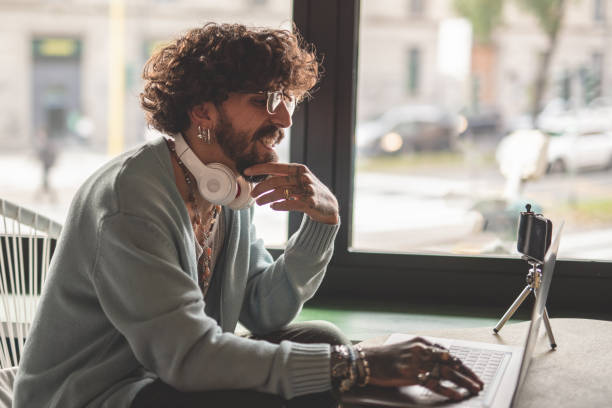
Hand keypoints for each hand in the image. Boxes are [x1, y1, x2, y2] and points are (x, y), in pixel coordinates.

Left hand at [245, 163, 338, 224]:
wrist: (329, 207)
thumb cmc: (309, 192)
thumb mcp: (299, 181)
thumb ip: (284, 179)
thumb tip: (263, 179)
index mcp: (298, 169)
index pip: (275, 167)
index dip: (260, 168)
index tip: (246, 171)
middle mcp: (303, 177)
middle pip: (276, 181)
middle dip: (261, 188)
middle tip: (253, 195)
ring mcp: (307, 190)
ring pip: (281, 193)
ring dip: (267, 198)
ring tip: (259, 203)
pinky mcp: (310, 202)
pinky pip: (291, 203)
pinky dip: (280, 205)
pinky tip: (273, 207)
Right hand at [364, 337, 483, 400]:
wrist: (368, 360)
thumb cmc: (386, 356)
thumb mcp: (408, 347)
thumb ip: (424, 351)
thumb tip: (441, 358)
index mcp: (422, 342)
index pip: (448, 354)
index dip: (462, 364)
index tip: (472, 373)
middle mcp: (422, 350)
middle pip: (451, 362)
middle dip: (468, 373)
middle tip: (479, 382)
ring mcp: (416, 361)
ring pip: (446, 372)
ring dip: (463, 381)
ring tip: (474, 388)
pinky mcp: (410, 373)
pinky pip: (433, 383)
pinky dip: (448, 389)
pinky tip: (457, 394)